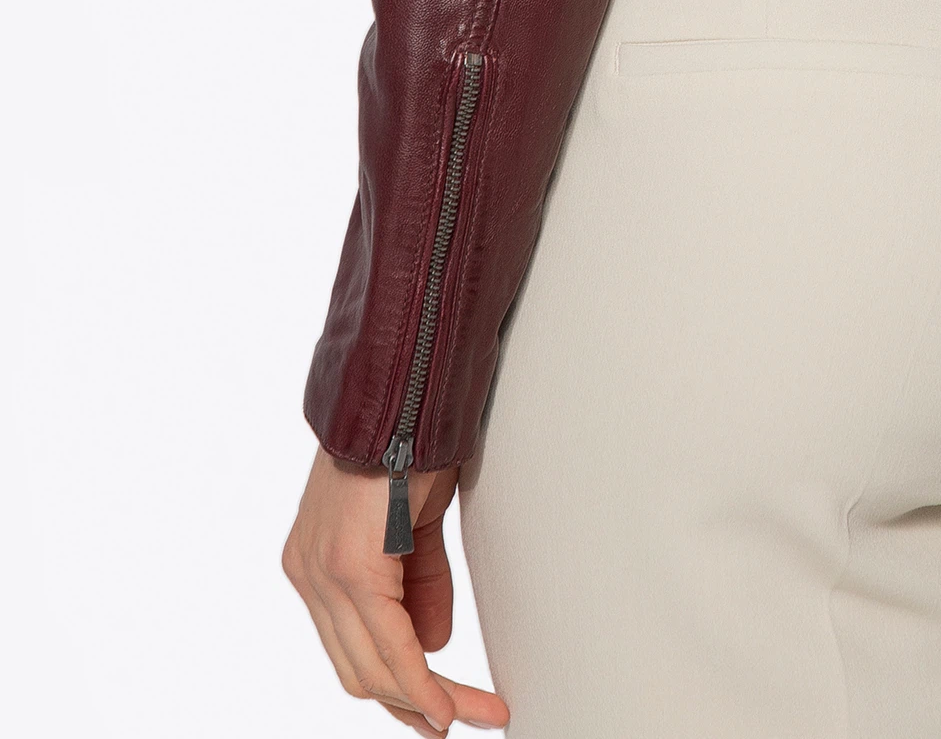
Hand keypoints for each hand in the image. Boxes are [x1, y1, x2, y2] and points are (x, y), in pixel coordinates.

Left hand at [283, 443, 508, 728]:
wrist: (405, 387)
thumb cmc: (412, 437)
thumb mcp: (417, 521)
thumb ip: (418, 583)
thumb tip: (431, 643)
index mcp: (319, 562)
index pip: (355, 648)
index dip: (401, 686)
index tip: (440, 710)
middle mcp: (310, 573)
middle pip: (360, 670)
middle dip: (416, 703)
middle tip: (466, 718)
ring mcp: (322, 572)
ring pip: (371, 669)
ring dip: (427, 699)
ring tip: (476, 712)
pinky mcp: (348, 566)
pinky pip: (388, 646)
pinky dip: (420, 682)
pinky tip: (447, 705)